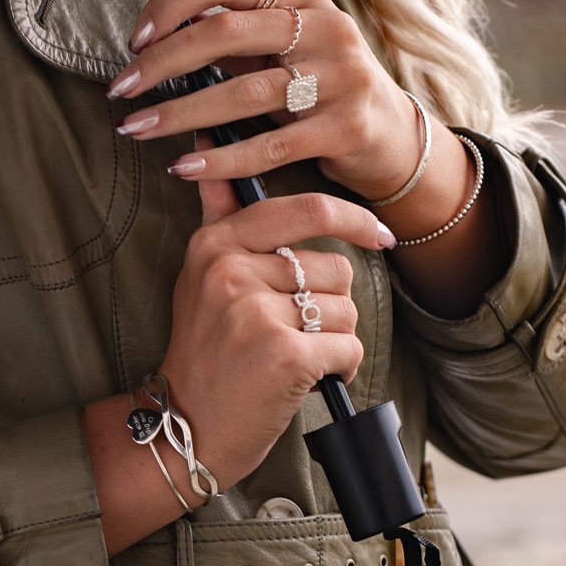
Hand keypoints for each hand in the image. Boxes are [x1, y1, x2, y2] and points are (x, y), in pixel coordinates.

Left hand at [107, 0, 419, 201]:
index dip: (171, 5)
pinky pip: (271, 146)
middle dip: (162, 63)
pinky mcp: (346, 128)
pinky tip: (184, 167)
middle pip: (226, 33)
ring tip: (137, 128)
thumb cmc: (322, 89)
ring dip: (180, 114)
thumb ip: (237, 38)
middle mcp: (325, 27)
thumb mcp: (286, 50)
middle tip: (121, 89)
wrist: (390, 135)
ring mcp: (341, 77)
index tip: (134, 40)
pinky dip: (222, 158)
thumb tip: (162, 35)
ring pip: (244, 93)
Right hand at [157, 133, 391, 492]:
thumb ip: (215, 210)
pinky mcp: (282, 352)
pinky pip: (347, 347)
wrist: (186, 423)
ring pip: (345, 309)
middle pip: (334, 267)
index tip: (379, 233)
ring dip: (333, 339)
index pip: (303, 210)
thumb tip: (205, 141)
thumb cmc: (205, 349)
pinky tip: (306, 379)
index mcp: (215, 244)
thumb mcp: (200, 273)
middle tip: (294, 331)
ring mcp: (254, 310)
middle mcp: (230, 270)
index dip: (352, 219)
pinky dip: (339, 369)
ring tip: (292, 356)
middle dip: (329, 305)